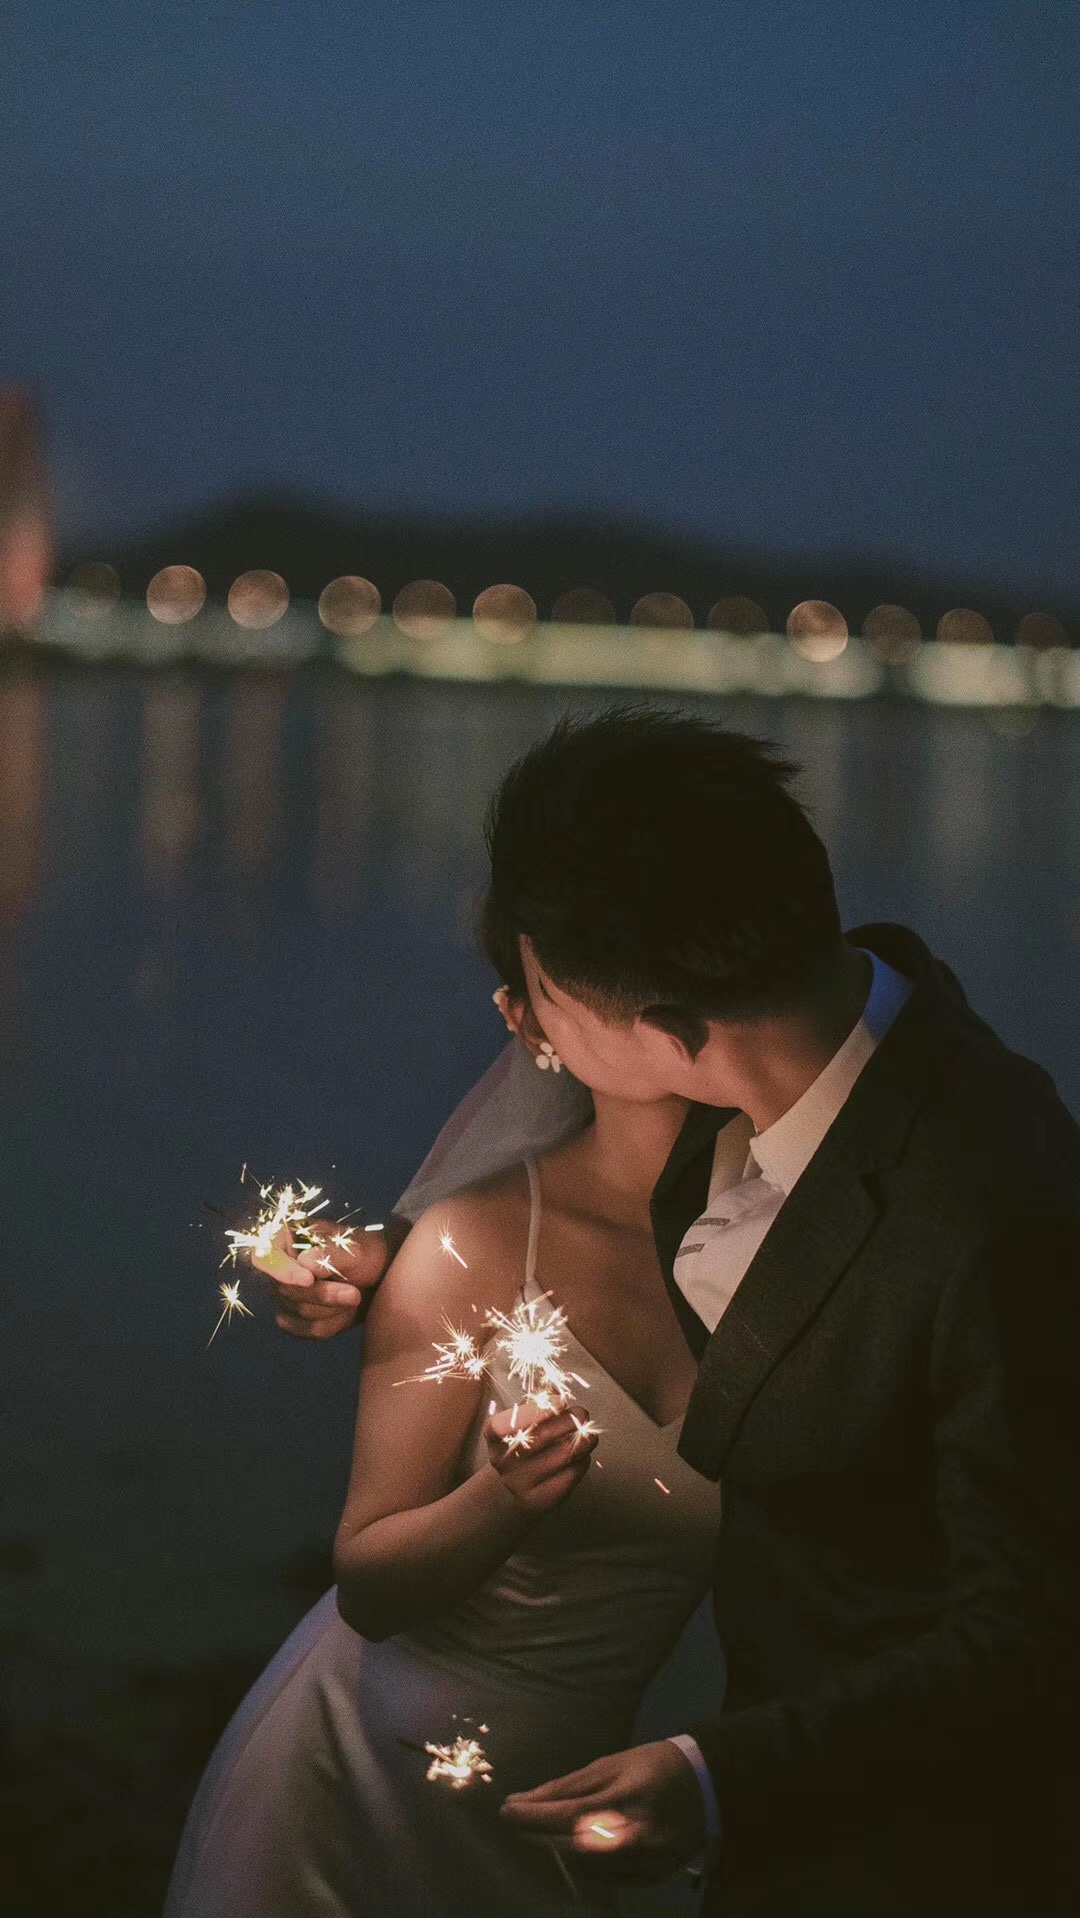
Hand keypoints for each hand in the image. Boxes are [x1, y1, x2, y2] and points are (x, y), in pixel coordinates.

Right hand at [253, 1219, 396, 1339]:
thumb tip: (304, 1262)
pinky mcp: (295, 1321)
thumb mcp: (355, 1249)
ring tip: (355, 1296)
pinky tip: (348, 1310)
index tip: (308, 1280)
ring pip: (299, 1314)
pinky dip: (334, 1323)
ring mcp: (283, 1297)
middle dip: (323, 1295)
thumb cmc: (365, 1254)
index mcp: (285, 1240)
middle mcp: (279, 1269)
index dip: (282, 1271)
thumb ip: (330, 1253)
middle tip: (354, 1294)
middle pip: (286, 1291)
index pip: (265, 1257)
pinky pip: (309, 1331)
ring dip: (333, 1309)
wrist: (379, 1277)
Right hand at [484, 1401, 598, 1513]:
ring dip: (583, 1442)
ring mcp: (519, 1484)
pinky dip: (581, 1464)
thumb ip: (537, 1403)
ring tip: (590, 1436)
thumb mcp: (522, 1421)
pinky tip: (582, 1458)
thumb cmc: (524, 1443)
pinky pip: (569, 1477)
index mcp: (495, 1435)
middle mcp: (502, 1460)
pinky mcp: (539, 1501)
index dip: (534, 1411)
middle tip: (583, 1414)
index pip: (505, 1424)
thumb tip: (558, 1389)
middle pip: (540, 1438)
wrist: (514, 1488)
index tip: (561, 1401)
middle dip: (569, 1422)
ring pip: (561, 1457)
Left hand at [500, 1740, 705, 1885]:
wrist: (708, 1784)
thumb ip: (569, 1786)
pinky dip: (586, 1864)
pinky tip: (576, 1846)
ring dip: (560, 1850)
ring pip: (587, 1868)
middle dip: (540, 1835)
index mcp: (627, 1797)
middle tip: (519, 1821)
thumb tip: (526, 1801)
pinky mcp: (653, 1879)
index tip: (506, 1810)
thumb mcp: (612, 1763)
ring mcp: (649, 1863)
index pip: (567, 1814)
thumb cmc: (653, 1765)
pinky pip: (607, 1879)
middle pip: (573, 1847)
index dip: (533, 1816)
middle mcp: (639, 1837)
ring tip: (544, 1831)